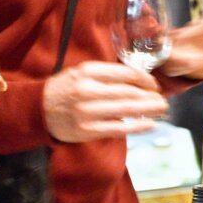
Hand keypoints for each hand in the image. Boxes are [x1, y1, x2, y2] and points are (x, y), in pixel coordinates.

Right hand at [42, 61, 168, 142]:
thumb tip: (139, 79)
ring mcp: (88, 112)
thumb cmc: (66, 89)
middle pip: (129, 92)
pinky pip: (119, 129)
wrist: (39, 109)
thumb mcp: (82, 72)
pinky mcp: (88, 130)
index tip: (154, 85)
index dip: (145, 79)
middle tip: (164, 99)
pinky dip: (137, 127)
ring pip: (126, 109)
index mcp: (88, 72)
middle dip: (150, 96)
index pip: (125, 74)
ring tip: (162, 109)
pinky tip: (150, 125)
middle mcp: (88, 90)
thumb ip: (107, 74)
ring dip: (148, 110)